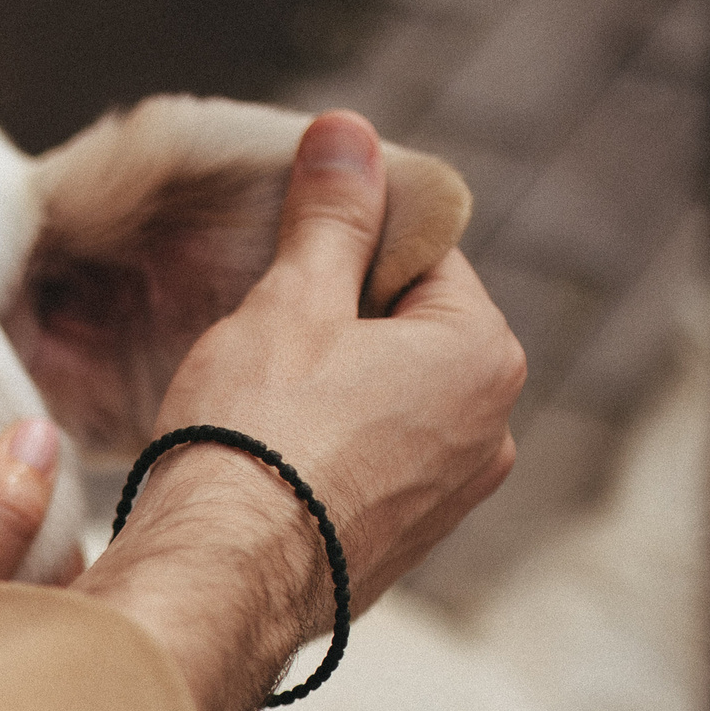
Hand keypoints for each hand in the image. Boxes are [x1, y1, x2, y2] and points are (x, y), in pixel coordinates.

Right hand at [74, 110, 524, 710]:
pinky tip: (259, 454)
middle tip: (256, 328)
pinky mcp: (397, 549)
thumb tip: (347, 133)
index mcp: (483, 354)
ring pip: (382, 405)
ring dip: (325, 389)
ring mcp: (447, 501)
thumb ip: (329, 215)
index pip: (422, 256)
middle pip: (404, 334)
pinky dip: (319, 452)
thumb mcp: (292, 300)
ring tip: (249, 396)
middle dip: (334, 321)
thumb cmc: (255, 433)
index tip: (283, 258)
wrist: (220, 577)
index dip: (344, 244)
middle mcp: (489, 432)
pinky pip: (362, 470)